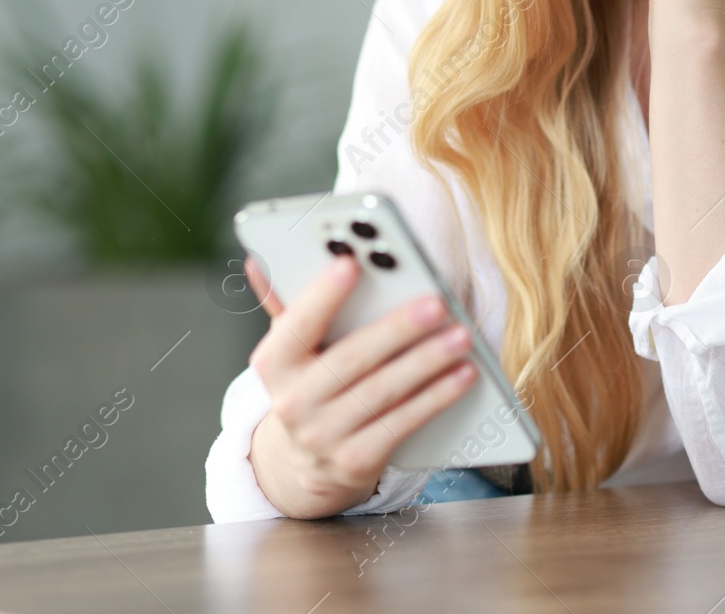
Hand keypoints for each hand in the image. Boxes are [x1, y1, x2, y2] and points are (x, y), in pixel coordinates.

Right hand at [241, 252, 478, 518]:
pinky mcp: (355, 461)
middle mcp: (292, 403)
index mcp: (272, 364)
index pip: (296, 325)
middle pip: (351, 360)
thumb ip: (287, 305)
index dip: (322, 295)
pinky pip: (402, 424)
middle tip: (436, 304)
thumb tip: (261, 261)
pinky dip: (436, 397)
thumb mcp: (291, 349)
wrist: (306, 462)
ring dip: (427, 362)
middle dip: (398, 330)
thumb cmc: (310, 384)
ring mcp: (323, 437)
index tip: (351, 264)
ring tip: (461, 336)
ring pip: (383, 392)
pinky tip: (462, 375)